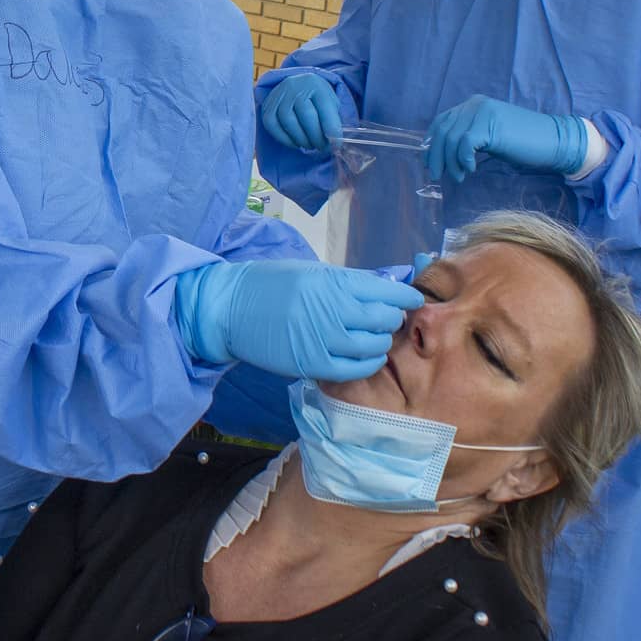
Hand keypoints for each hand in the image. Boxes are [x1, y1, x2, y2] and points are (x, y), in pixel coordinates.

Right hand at [173, 260, 421, 382]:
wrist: (230, 308)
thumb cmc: (271, 284)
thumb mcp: (312, 271)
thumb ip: (347, 282)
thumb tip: (385, 289)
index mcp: (332, 282)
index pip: (386, 291)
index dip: (406, 297)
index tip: (410, 300)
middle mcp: (331, 309)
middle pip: (384, 319)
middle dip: (392, 319)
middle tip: (387, 318)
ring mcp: (322, 339)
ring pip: (374, 346)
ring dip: (381, 341)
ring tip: (374, 337)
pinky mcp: (312, 363)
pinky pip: (355, 369)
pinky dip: (368, 363)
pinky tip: (367, 356)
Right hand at [260, 74, 342, 153]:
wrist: (295, 86)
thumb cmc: (316, 98)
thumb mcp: (330, 101)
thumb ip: (333, 118)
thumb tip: (335, 141)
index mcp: (316, 84)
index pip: (325, 107)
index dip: (331, 128)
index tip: (335, 145)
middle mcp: (295, 87)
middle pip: (306, 115)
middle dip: (316, 136)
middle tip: (322, 148)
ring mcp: (279, 96)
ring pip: (289, 122)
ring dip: (301, 139)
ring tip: (310, 146)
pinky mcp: (267, 106)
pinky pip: (272, 125)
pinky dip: (284, 139)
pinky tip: (295, 143)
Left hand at [424, 96, 586, 182]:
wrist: (552, 141)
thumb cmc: (521, 142)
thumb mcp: (488, 136)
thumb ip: (467, 137)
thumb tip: (441, 153)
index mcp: (473, 104)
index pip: (441, 122)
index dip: (431, 143)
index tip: (430, 162)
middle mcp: (475, 104)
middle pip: (443, 131)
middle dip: (436, 156)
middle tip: (437, 175)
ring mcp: (483, 112)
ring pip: (452, 140)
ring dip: (451, 163)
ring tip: (459, 177)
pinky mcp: (490, 126)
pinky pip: (465, 144)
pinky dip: (463, 159)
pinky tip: (470, 169)